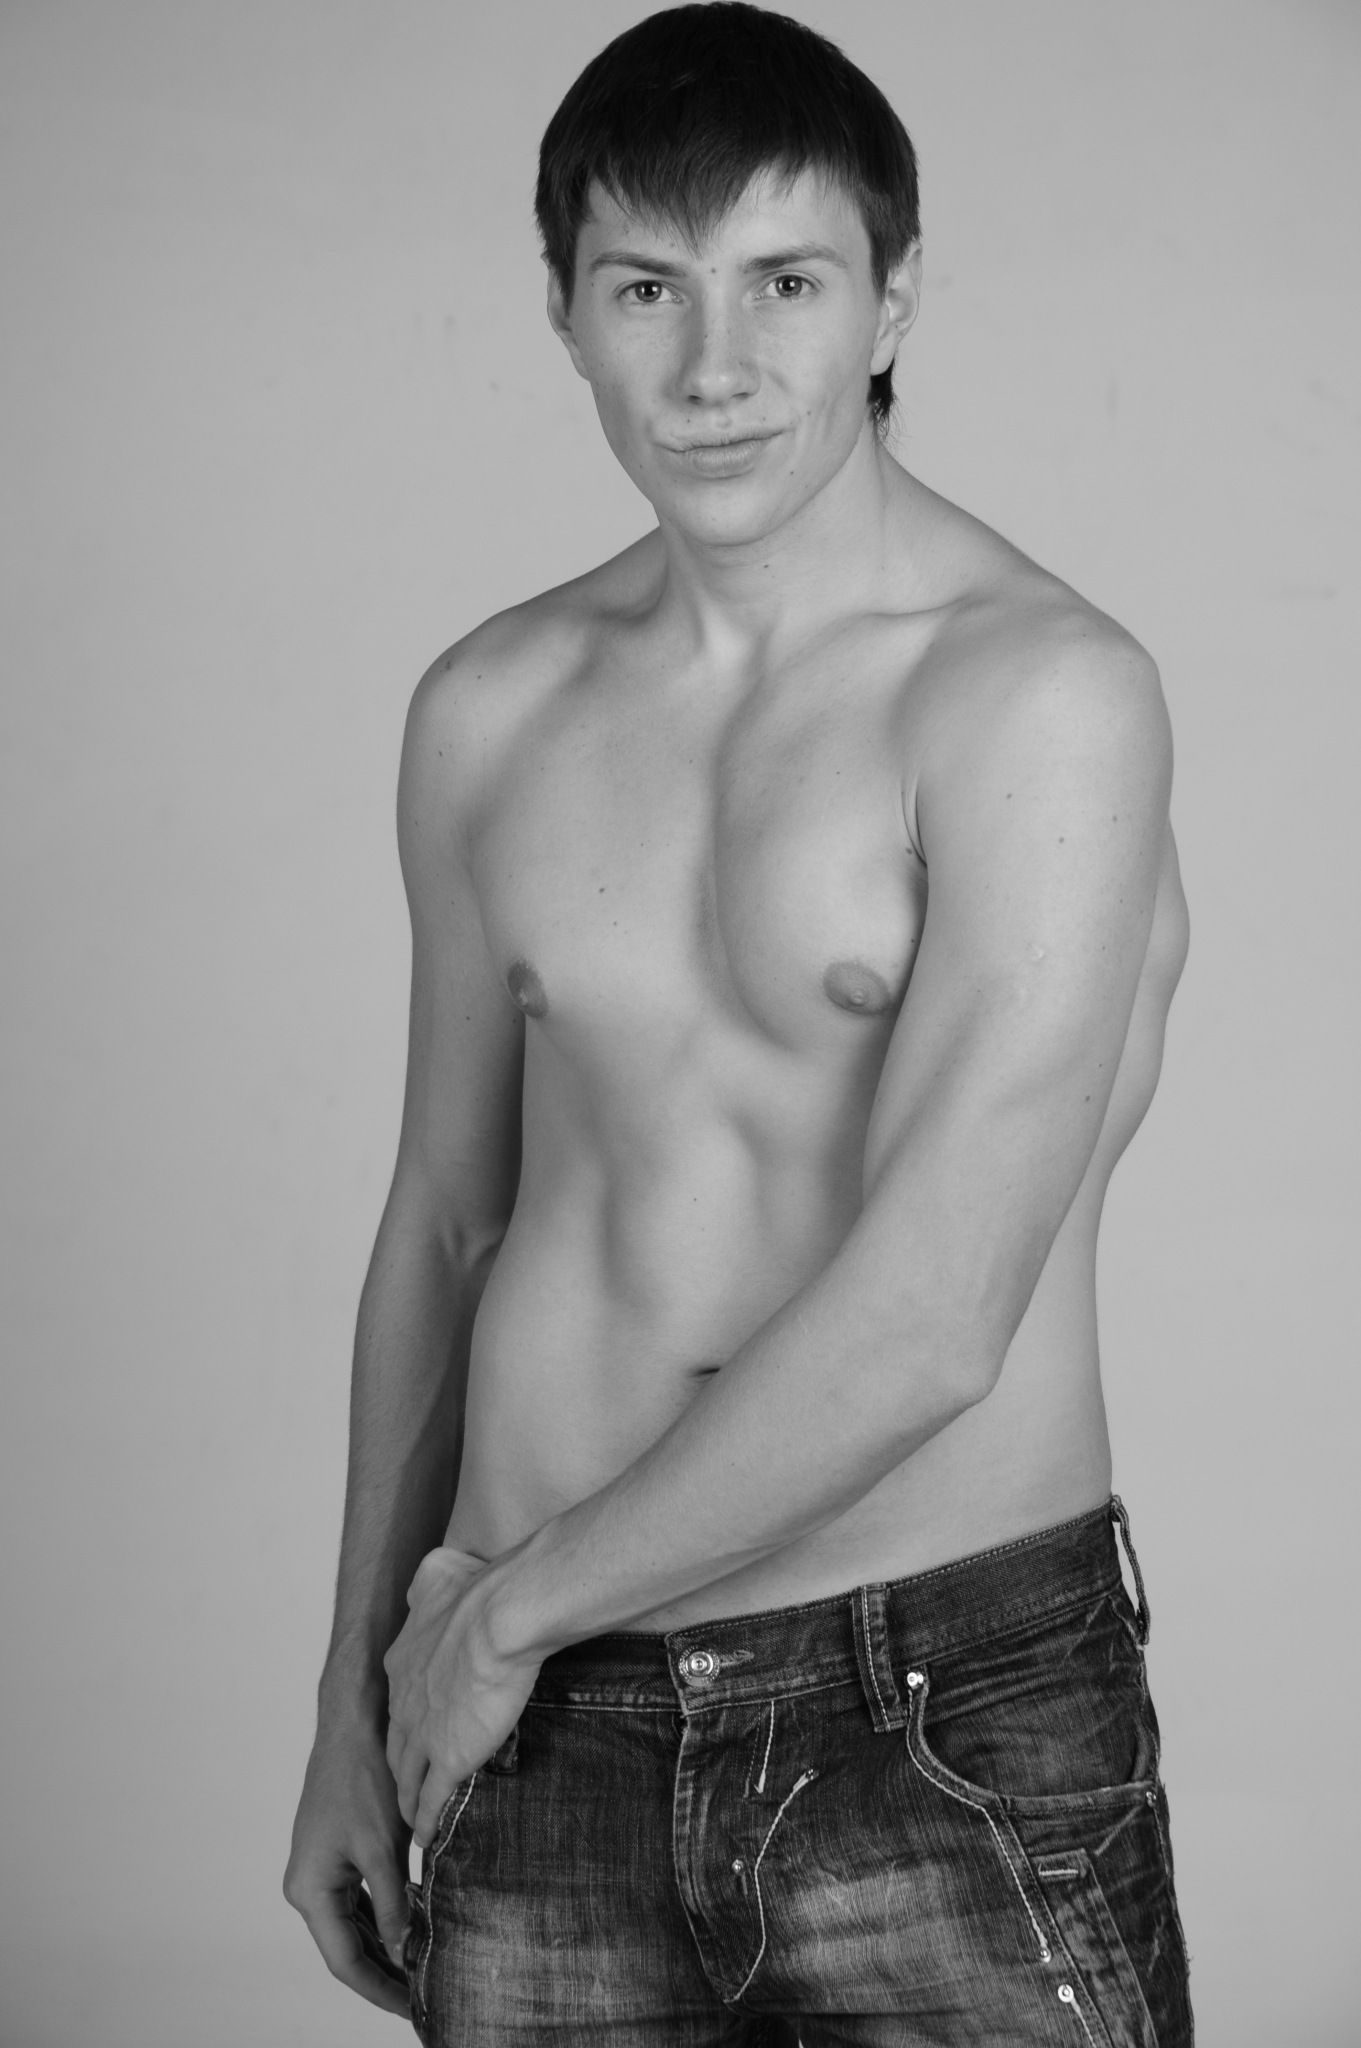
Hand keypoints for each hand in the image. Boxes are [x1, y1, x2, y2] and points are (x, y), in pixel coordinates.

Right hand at [283, 1703, 411, 2017]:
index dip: (379, 1988)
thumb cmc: (361, 1778)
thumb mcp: (383, 1848)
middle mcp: (308, 1885)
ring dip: (386, 1946)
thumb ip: (393, 1904)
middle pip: (348, 1947)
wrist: (354, 1724)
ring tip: (421, 1972)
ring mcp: (321, 1869)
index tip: (412, 2007)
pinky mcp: (337, 1853)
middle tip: (422, 1996)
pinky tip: (412, 1929)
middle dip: (384, 1973)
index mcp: (310, 1890)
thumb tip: (405, 1951)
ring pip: (356, 1924)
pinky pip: (360, 1899)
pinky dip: (385, 1916)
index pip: (345, 1960)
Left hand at [384, 1545, 541, 1846]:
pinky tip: (426, 1838)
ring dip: (408, 1799)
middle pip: (395, 1744)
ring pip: (406, 1777)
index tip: (418, 1728)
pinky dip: (426, 1821)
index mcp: (403, 1660)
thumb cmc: (480, 1590)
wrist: (501, 1617)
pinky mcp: (448, 1758)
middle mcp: (404, 1700)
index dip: (408, 1717)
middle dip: (400, 1764)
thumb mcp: (439, 1572)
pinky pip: (430, 1800)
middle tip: (408, 1781)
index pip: (399, 1700)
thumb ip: (430, 1579)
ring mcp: (423, 1733)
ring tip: (413, 1819)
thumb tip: (431, 1574)